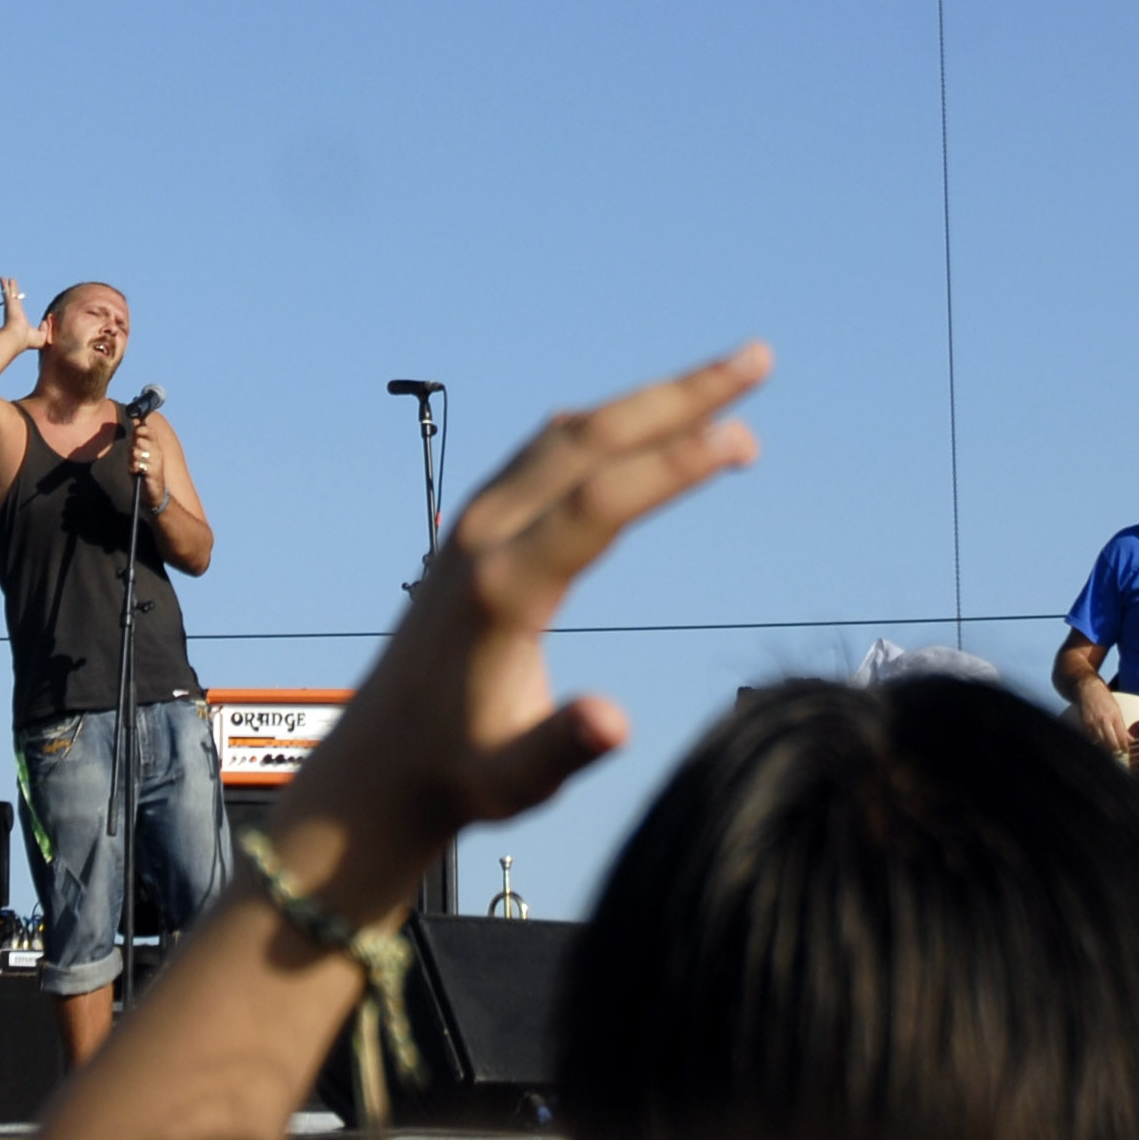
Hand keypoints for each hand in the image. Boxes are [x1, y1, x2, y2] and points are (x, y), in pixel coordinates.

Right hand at [0, 276, 43, 344]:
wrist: (17, 338)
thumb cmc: (28, 340)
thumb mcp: (41, 337)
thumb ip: (45, 330)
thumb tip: (45, 321)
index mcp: (20, 319)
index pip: (19, 309)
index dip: (18, 304)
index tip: (16, 301)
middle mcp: (14, 311)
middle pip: (13, 298)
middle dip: (12, 291)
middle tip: (10, 284)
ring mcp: (11, 306)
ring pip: (9, 292)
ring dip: (8, 285)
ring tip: (5, 278)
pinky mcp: (9, 303)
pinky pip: (6, 291)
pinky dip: (3, 284)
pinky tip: (2, 277)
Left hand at [129, 430, 162, 504]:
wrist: (155, 493)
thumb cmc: (146, 471)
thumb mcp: (141, 453)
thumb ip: (138, 438)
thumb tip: (135, 420)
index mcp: (156, 447)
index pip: (149, 431)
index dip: (140, 430)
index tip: (135, 434)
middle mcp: (158, 453)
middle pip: (140, 440)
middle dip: (133, 447)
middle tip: (134, 456)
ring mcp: (156, 462)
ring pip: (137, 452)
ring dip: (132, 459)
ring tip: (135, 465)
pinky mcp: (153, 472)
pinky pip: (137, 464)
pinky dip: (134, 468)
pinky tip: (136, 472)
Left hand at [276, 346, 769, 896]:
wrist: (380, 761)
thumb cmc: (458, 775)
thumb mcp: (513, 780)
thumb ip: (564, 747)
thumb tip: (614, 720)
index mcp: (503, 589)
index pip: (601, 503)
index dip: (675, 464)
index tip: (745, 437)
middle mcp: (485, 536)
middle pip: (589, 440)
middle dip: (679, 396)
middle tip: (758, 359)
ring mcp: (474, 522)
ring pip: (568, 434)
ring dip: (648, 399)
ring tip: (726, 377)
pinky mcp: (473, 524)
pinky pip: (547, 449)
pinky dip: (607, 423)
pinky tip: (645, 418)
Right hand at [1071, 678, 1134, 760]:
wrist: (1087, 688)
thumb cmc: (1102, 697)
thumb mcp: (1117, 709)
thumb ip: (1122, 726)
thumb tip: (1129, 739)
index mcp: (1115, 716)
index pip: (1122, 737)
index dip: (1125, 747)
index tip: (1127, 751)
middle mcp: (1104, 720)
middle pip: (1111, 743)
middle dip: (1116, 750)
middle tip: (1118, 753)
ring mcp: (1094, 723)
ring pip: (1101, 743)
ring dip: (1106, 748)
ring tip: (1110, 751)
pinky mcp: (1085, 724)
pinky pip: (1091, 738)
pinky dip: (1096, 742)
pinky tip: (1099, 743)